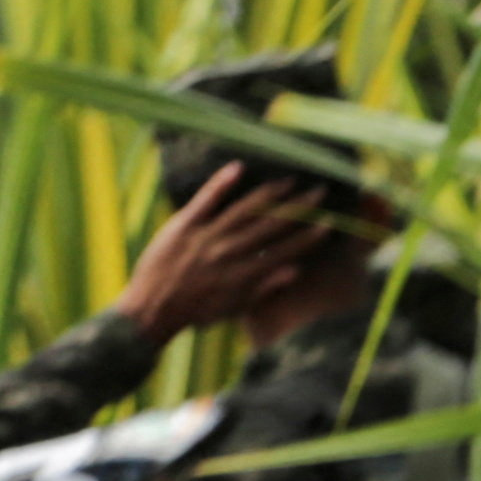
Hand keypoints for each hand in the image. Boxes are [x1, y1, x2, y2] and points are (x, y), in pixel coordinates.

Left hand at [112, 165, 327, 344]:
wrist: (153, 308)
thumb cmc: (197, 312)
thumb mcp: (236, 307)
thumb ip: (265, 288)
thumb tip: (294, 271)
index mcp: (245, 274)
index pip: (285, 251)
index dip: (308, 236)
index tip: (327, 223)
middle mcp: (231, 252)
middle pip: (270, 226)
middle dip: (298, 208)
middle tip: (318, 191)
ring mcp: (207, 236)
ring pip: (244, 210)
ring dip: (268, 194)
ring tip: (288, 180)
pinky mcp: (184, 225)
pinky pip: (206, 200)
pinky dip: (222, 184)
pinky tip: (238, 168)